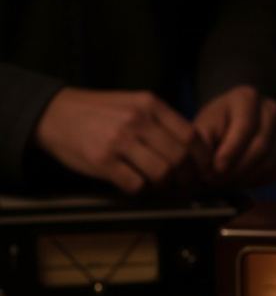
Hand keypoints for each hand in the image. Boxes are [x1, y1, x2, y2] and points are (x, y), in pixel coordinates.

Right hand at [34, 88, 210, 193]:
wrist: (54, 113)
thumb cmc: (100, 113)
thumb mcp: (134, 105)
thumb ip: (163, 123)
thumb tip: (196, 151)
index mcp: (149, 105)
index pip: (191, 136)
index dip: (202, 159)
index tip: (202, 171)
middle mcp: (136, 120)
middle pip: (180, 159)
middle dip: (187, 178)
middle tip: (183, 184)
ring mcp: (119, 141)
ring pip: (162, 174)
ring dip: (165, 186)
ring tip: (159, 185)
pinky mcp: (103, 161)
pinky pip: (137, 185)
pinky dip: (143, 190)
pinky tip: (137, 184)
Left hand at [193, 85, 275, 186]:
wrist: (232, 126)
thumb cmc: (214, 127)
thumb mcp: (201, 130)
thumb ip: (201, 145)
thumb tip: (208, 169)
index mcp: (247, 97)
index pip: (246, 127)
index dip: (231, 152)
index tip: (215, 170)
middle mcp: (272, 109)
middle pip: (261, 148)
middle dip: (238, 170)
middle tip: (219, 182)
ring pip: (271, 164)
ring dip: (247, 179)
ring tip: (228, 183)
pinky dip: (259, 182)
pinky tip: (243, 181)